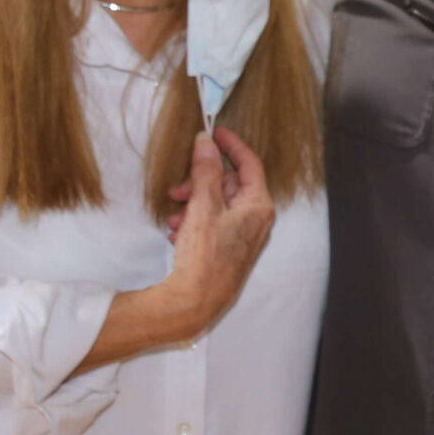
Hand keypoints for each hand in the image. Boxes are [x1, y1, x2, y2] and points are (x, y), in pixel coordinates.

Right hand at [158, 129, 274, 338]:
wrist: (196, 302)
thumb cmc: (204, 257)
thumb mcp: (203, 206)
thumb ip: (205, 172)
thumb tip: (207, 143)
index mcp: (258, 206)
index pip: (250, 164)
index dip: (231, 145)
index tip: (215, 132)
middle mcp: (256, 220)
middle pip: (228, 185)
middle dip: (200, 183)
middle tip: (177, 190)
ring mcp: (243, 236)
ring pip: (216, 204)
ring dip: (193, 204)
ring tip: (174, 218)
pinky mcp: (229, 249)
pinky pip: (212, 223)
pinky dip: (194, 221)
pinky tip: (177, 233)